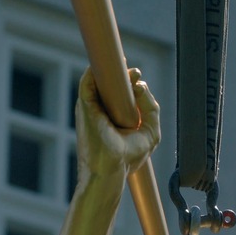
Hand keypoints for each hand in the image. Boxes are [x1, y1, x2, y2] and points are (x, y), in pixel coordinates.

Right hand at [75, 66, 160, 184]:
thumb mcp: (149, 132)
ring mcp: (91, 107)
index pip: (122, 94)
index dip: (132, 83)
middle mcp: (101, 110)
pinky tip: (113, 63)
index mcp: (115, 117)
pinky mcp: (85, 106)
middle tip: (135, 71)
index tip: (138, 77)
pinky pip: (88, 82)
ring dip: (113, 68)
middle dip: (123, 74)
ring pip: (99, 79)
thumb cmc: (127, 158)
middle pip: (111, 84)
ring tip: (127, 64)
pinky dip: (97, 70)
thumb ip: (150, 108)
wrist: (110, 171)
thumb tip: (140, 85)